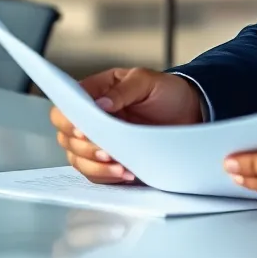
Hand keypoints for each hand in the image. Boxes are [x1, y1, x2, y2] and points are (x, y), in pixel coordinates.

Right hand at [50, 68, 203, 183]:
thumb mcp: (147, 81)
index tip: (83, 130)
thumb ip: (123, 90)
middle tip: (106, 151)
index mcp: (95, 94)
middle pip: (67, 138)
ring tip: (119, 166)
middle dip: (85, 147)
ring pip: (78, 159)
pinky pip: (97, 174)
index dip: (68, 121)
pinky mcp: (110, 161)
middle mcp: (91, 119)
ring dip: (96, 165)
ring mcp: (99, 141)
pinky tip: (125, 173)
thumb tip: (100, 105)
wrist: (190, 111)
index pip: (66, 108)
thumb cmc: (166, 91)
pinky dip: (107, 176)